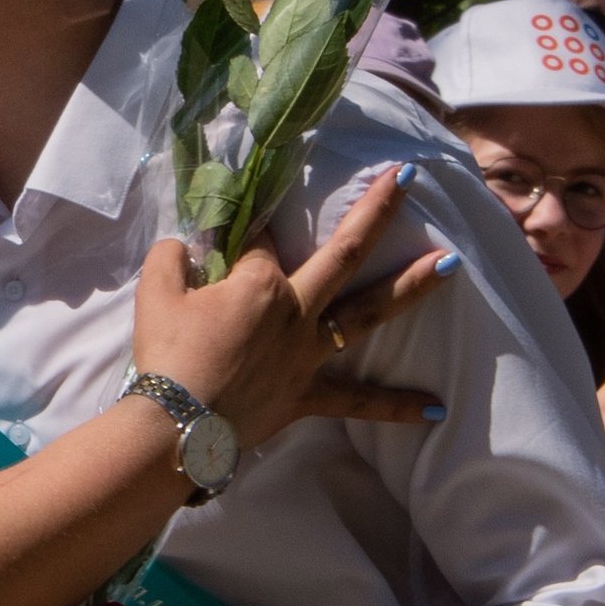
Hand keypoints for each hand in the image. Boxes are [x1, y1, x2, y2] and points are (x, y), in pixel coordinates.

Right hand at [132, 166, 451, 454]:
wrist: (175, 426)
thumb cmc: (166, 355)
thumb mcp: (155, 293)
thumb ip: (171, 258)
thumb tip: (181, 246)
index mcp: (260, 284)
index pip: (260, 243)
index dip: (247, 232)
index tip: (232, 230)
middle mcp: (296, 311)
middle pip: (343, 253)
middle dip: (376, 212)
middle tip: (407, 179)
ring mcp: (307, 355)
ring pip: (368, 315)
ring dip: (411, 287)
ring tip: (450, 264)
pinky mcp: (306, 395)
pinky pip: (357, 401)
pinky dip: (396, 407)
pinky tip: (437, 408)